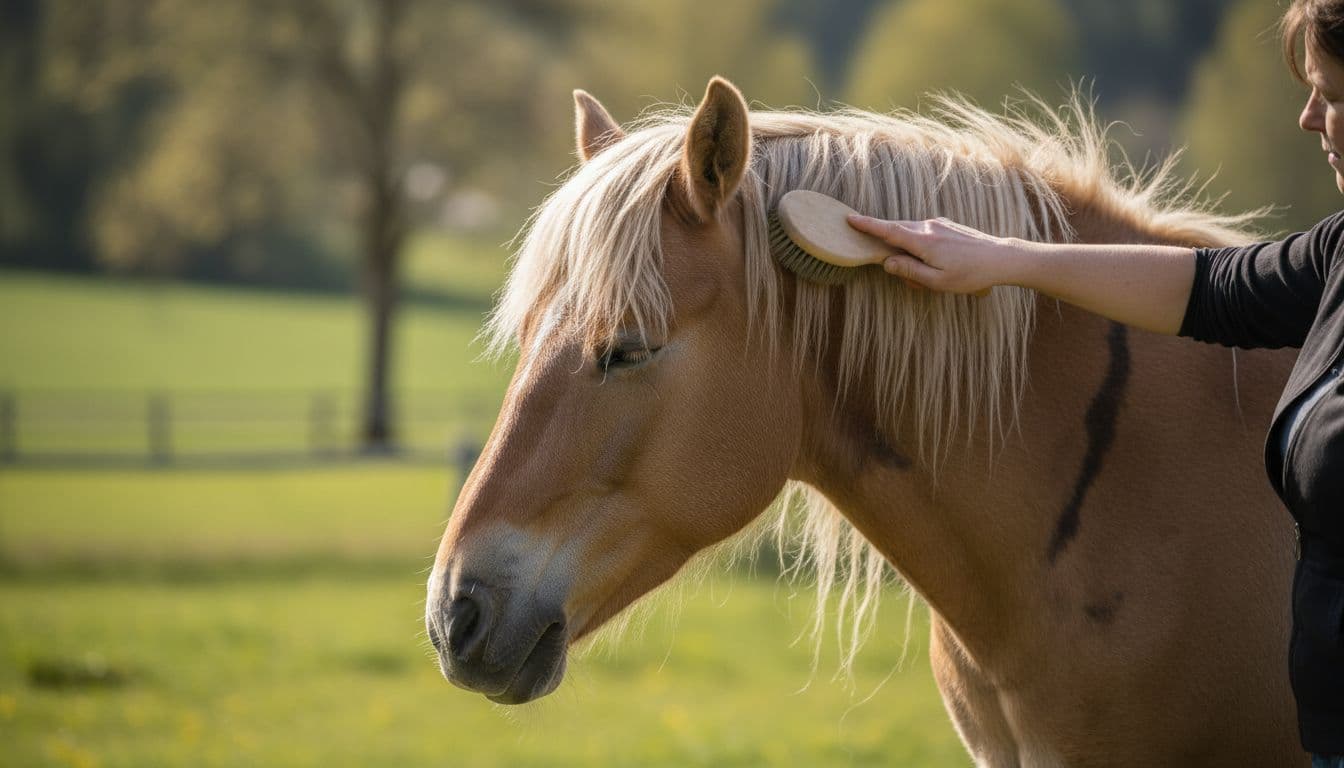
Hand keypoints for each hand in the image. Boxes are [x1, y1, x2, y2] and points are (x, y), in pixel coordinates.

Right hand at [846, 215, 1013, 295]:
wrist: (1000, 258)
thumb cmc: (970, 274)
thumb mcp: (937, 281)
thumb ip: (909, 270)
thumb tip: (886, 262)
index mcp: (923, 241)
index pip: (888, 230)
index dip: (867, 225)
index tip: (850, 218)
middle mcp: (928, 227)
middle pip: (897, 231)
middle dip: (891, 249)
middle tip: (904, 273)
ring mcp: (939, 224)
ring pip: (911, 234)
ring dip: (909, 252)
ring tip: (928, 276)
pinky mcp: (947, 225)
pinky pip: (924, 233)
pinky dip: (920, 247)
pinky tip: (936, 264)